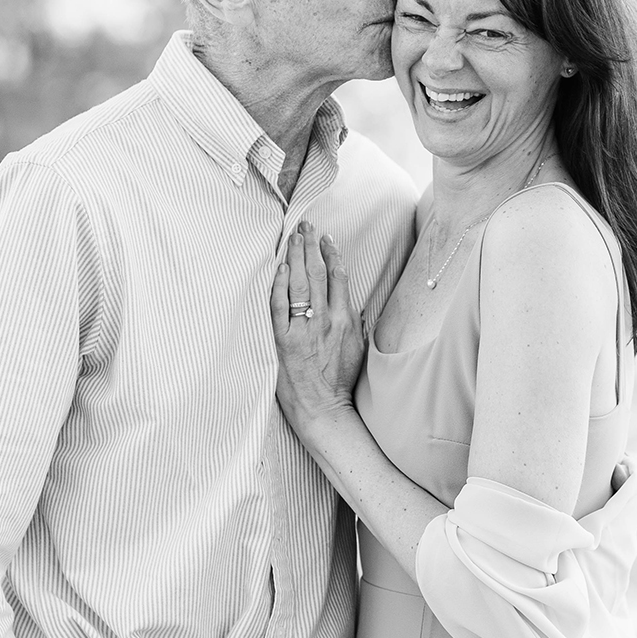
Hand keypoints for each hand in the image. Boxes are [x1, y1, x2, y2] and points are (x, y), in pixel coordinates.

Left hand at [270, 221, 365, 436]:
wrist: (325, 411)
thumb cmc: (341, 385)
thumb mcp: (357, 350)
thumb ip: (354, 325)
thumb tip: (353, 307)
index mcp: (346, 321)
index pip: (339, 277)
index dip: (332, 254)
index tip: (327, 238)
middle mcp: (326, 320)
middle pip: (317, 273)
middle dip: (310, 246)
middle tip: (305, 226)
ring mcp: (304, 329)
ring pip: (299, 284)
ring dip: (294, 257)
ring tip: (292, 237)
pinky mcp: (284, 341)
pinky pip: (279, 306)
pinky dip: (279, 284)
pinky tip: (279, 268)